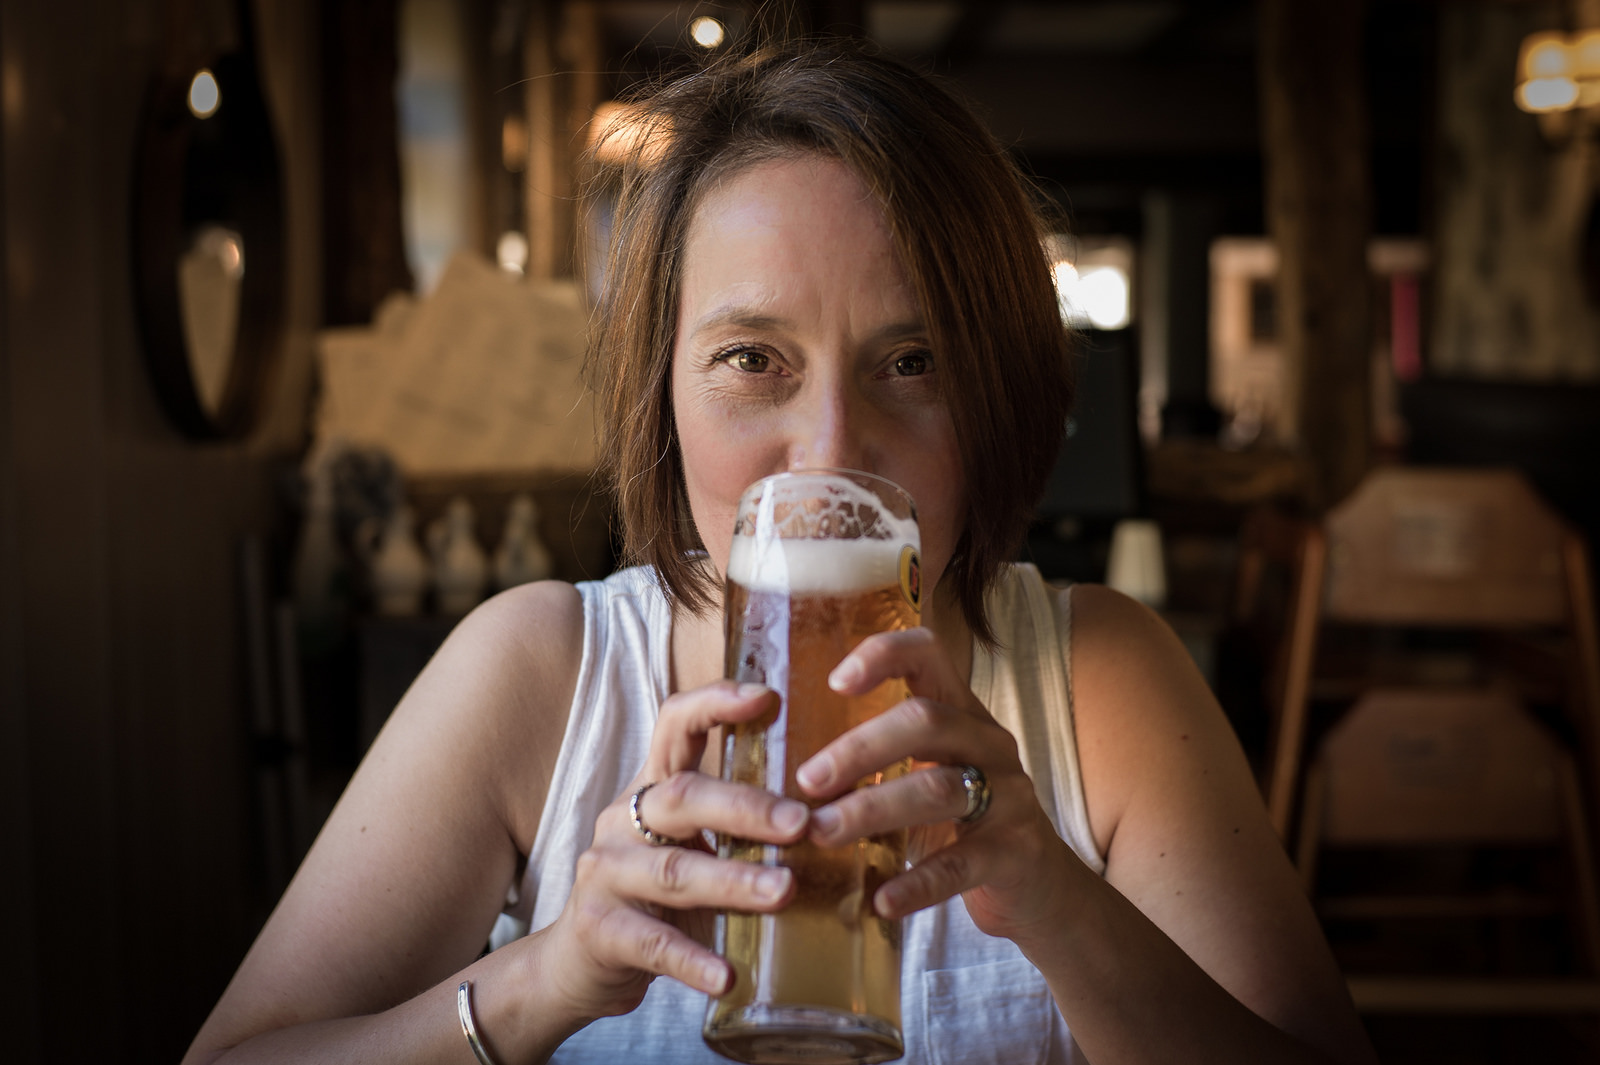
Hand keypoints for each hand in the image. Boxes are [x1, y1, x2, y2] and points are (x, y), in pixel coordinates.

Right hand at [540, 681, 809, 1021]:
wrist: (580, 964)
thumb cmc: (659, 898)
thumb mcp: (694, 848)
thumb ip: (746, 830)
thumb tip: (845, 818)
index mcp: (652, 787)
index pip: (675, 725)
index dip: (716, 704)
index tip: (768, 697)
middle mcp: (624, 819)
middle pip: (682, 797)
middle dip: (745, 807)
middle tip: (801, 823)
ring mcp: (607, 873)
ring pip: (675, 870)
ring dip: (733, 880)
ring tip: (783, 892)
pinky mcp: (600, 929)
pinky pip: (653, 944)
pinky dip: (693, 959)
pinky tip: (728, 975)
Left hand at [794, 628, 1077, 945]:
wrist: (1039, 889)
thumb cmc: (963, 825)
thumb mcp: (929, 775)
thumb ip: (878, 760)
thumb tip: (781, 767)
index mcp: (962, 713)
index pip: (928, 655)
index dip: (883, 655)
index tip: (834, 682)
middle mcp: (989, 743)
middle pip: (924, 721)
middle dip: (858, 748)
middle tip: (806, 781)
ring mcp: (1009, 797)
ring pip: (939, 788)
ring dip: (872, 808)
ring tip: (822, 833)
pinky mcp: (1016, 852)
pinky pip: (961, 864)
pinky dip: (917, 883)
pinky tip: (880, 900)